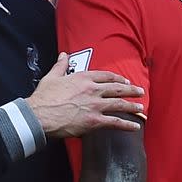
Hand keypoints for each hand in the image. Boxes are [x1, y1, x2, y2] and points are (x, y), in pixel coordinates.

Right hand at [26, 52, 144, 137]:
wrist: (40, 115)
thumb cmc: (44, 97)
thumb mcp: (52, 77)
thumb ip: (60, 65)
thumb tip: (63, 55)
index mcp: (83, 78)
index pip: (105, 75)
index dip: (117, 78)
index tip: (124, 80)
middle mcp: (93, 90)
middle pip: (117, 88)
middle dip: (131, 90)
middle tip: (140, 91)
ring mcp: (95, 105)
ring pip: (120, 104)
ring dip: (132, 106)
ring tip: (141, 107)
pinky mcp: (95, 121)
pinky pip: (115, 122)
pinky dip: (127, 124)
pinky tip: (135, 126)